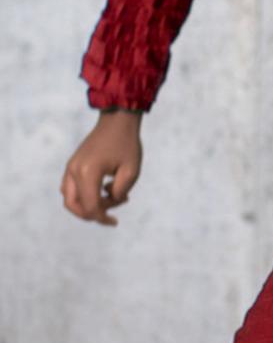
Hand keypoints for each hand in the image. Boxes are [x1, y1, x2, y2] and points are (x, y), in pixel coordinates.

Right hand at [61, 109, 143, 226]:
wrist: (117, 121)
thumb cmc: (127, 144)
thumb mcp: (131, 172)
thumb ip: (119, 193)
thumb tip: (108, 202)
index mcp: (89, 172)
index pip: (91, 206)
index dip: (102, 218)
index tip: (115, 221)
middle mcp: (75, 170)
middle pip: (74, 205)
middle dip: (91, 215)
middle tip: (110, 216)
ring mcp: (71, 167)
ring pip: (69, 198)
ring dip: (86, 205)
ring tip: (111, 198)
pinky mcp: (72, 164)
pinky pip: (71, 188)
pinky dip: (83, 196)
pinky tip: (104, 190)